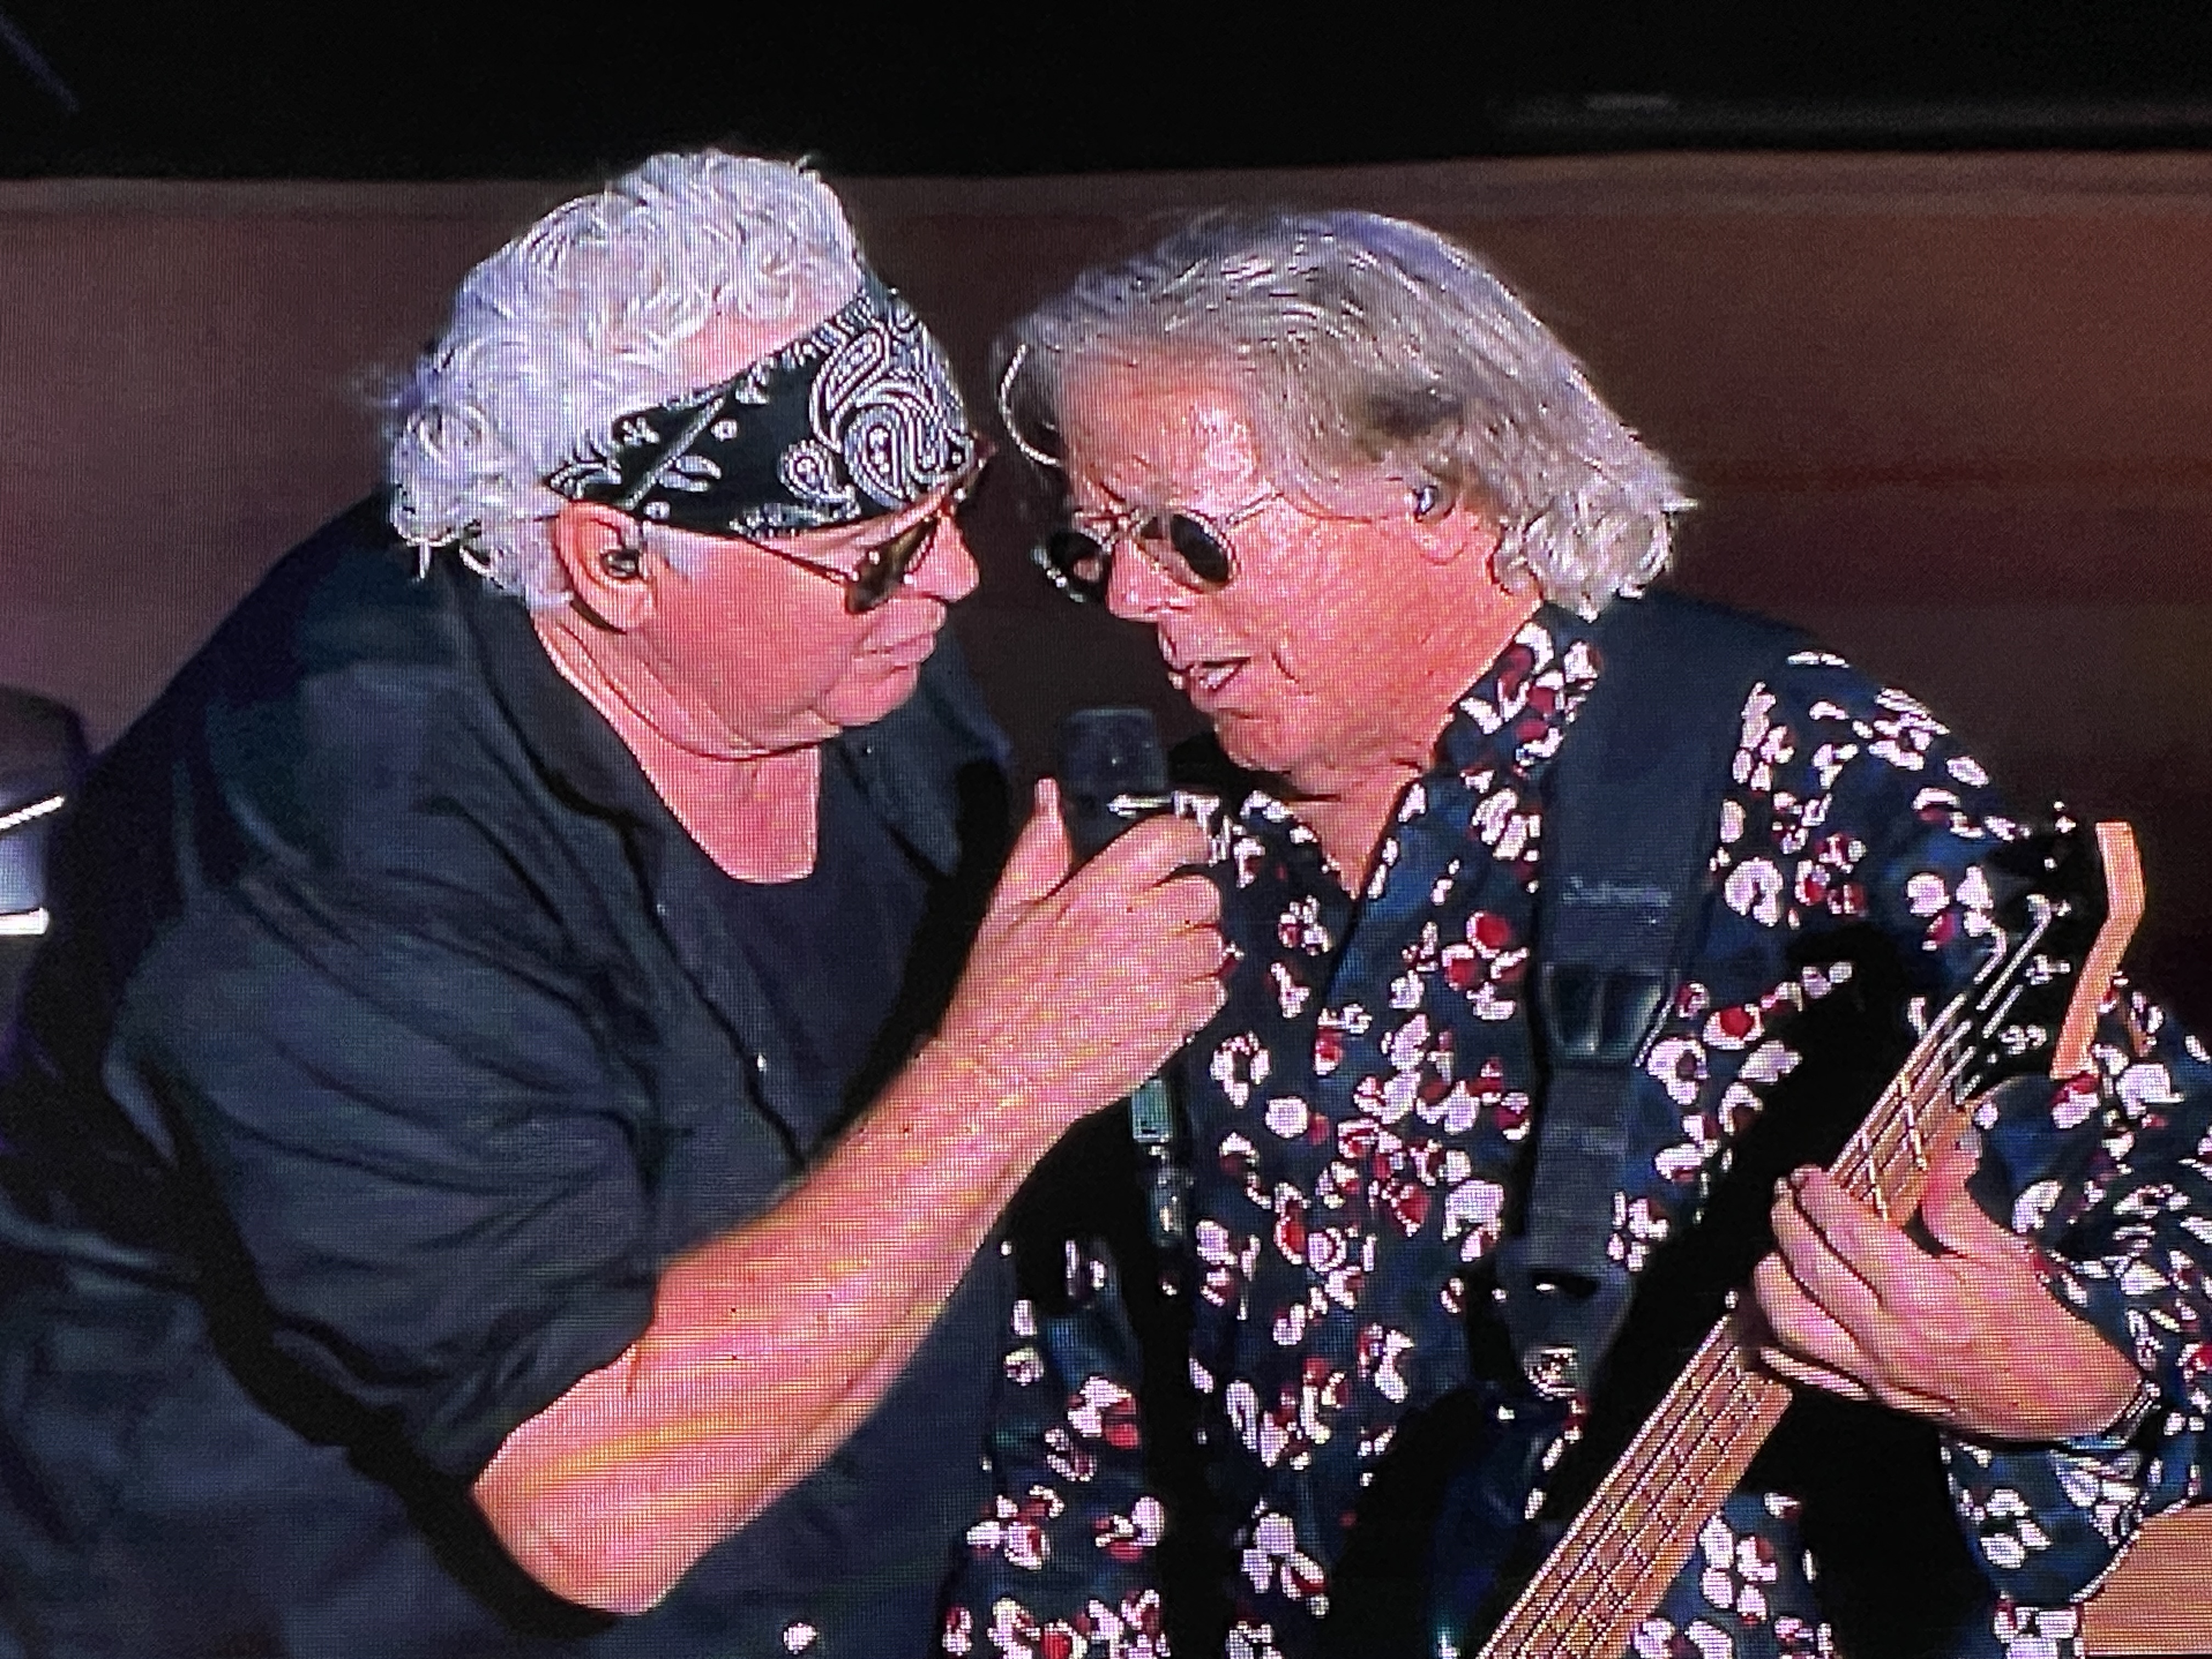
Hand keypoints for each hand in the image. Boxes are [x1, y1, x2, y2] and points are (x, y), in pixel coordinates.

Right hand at [934, 779, 1224, 1123]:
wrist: (1001, 1080)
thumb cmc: (997, 998)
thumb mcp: (1004, 912)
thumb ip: (1037, 850)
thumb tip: (1052, 798)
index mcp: (1093, 898)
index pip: (1165, 842)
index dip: (1185, 836)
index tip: (1187, 844)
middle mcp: (1134, 935)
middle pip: (1202, 892)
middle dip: (1191, 895)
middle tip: (1167, 909)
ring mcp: (1158, 983)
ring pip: (1213, 943)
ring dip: (1195, 944)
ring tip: (1161, 957)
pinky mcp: (1172, 1025)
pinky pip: (1212, 993)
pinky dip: (1197, 991)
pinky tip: (1163, 995)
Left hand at [1750, 1128, 2146, 1441]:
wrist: (2063, 1399)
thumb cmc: (2037, 1323)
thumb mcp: (2005, 1257)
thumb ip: (1958, 1209)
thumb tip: (1940, 1159)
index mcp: (1926, 1296)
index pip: (1847, 1233)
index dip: (1818, 1197)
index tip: (1807, 1175)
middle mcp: (1891, 1337)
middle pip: (1809, 1270)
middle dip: (1785, 1224)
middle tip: (1783, 1196)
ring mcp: (1876, 1372)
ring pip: (1791, 1324)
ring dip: (1768, 1281)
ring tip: (1772, 1248)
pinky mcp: (1872, 1396)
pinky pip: (1803, 1373)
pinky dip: (1772, 1343)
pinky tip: (1761, 1315)